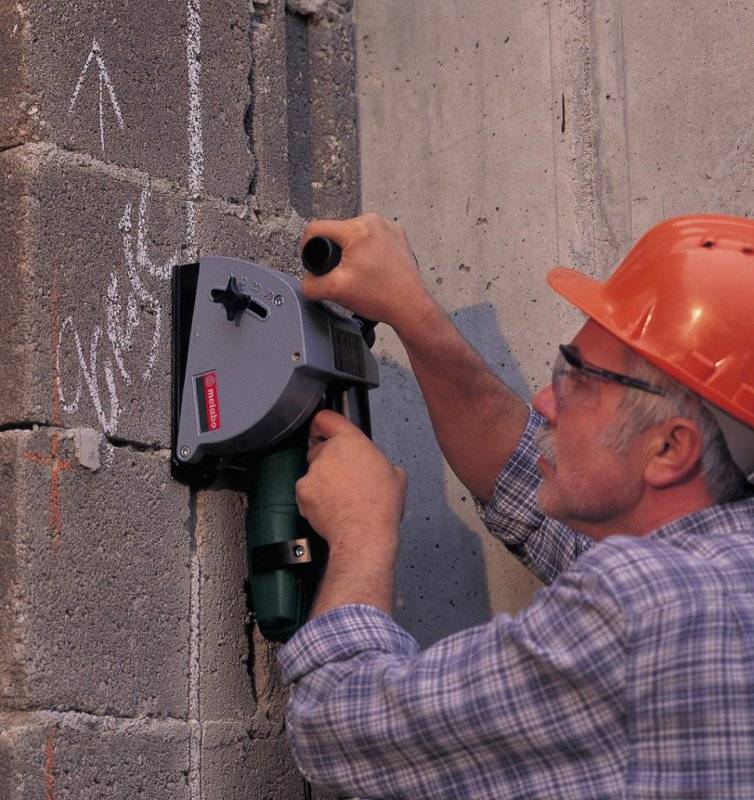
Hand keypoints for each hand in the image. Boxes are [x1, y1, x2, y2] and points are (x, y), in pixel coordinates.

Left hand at [295, 410, 406, 559]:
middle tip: (344, 478)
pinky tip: (330, 507)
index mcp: (350, 441)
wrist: (363, 533)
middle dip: (328, 461)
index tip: (321, 428)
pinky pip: (305, 491)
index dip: (322, 424)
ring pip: (313, 472)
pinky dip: (313, 498)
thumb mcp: (396, 476)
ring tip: (340, 498)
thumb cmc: (380, 506)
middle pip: (319, 449)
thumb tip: (383, 469)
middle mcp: (328, 452)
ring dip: (322, 481)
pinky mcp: (303, 491)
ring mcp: (313, 472)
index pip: (326, 418)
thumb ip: (382, 463)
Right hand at [300, 212, 433, 332]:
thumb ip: (311, 285)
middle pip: (337, 232)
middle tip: (343, 273)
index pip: (316, 228)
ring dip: (352, 252)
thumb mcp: (335, 291)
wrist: (409, 306)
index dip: (307, 246)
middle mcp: (374, 222)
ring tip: (360, 272)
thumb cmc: (381, 297)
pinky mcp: (398, 236)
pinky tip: (373, 269)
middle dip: (335, 252)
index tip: (313, 261)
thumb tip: (306, 281)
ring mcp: (388, 227)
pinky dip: (369, 251)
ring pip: (355, 235)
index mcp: (357, 229)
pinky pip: (372, 239)